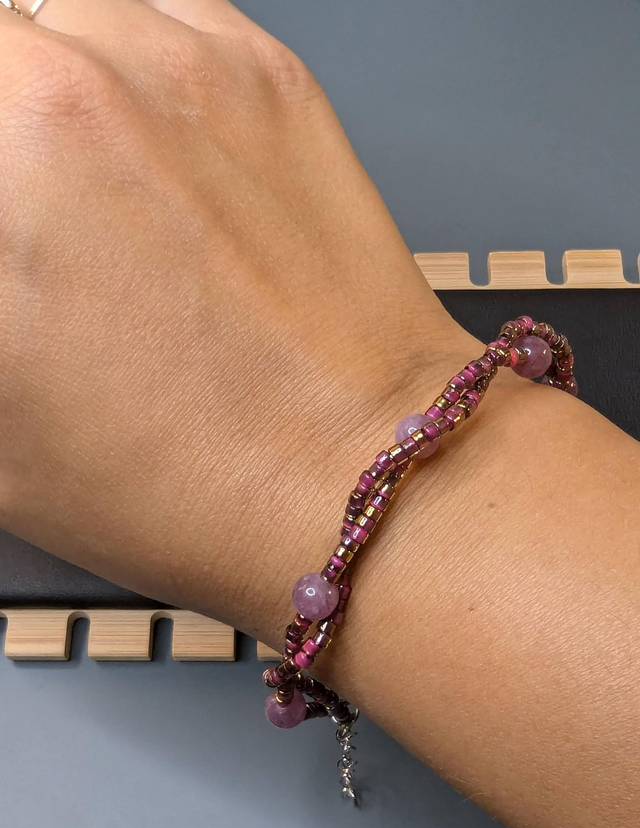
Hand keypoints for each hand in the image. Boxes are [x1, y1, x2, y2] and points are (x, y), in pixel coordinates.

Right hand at [0, 1, 479, 634]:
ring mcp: (195, 68)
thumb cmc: (189, 477)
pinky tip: (149, 152)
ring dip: (51, 86)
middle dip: (7, 141)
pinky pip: (162, 19)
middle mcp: (92, 87)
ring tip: (78, 181)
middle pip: (4, 57)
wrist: (353, 468)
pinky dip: (134, 67)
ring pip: (66, 20)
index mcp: (9, 165)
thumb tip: (5, 253)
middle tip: (34, 216)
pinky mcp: (271, 81)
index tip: (11, 244)